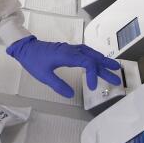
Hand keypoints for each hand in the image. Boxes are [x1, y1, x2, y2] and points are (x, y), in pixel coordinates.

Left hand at [6, 35, 120, 97]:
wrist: (26, 48)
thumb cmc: (33, 60)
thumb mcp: (43, 75)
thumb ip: (58, 85)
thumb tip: (70, 94)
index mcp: (66, 55)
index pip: (87, 63)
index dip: (93, 74)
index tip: (92, 87)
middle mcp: (71, 50)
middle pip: (92, 57)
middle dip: (105, 66)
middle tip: (117, 75)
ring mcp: (70, 49)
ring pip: (90, 53)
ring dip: (102, 60)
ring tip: (113, 67)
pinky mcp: (68, 50)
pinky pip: (85, 52)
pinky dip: (94, 57)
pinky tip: (97, 61)